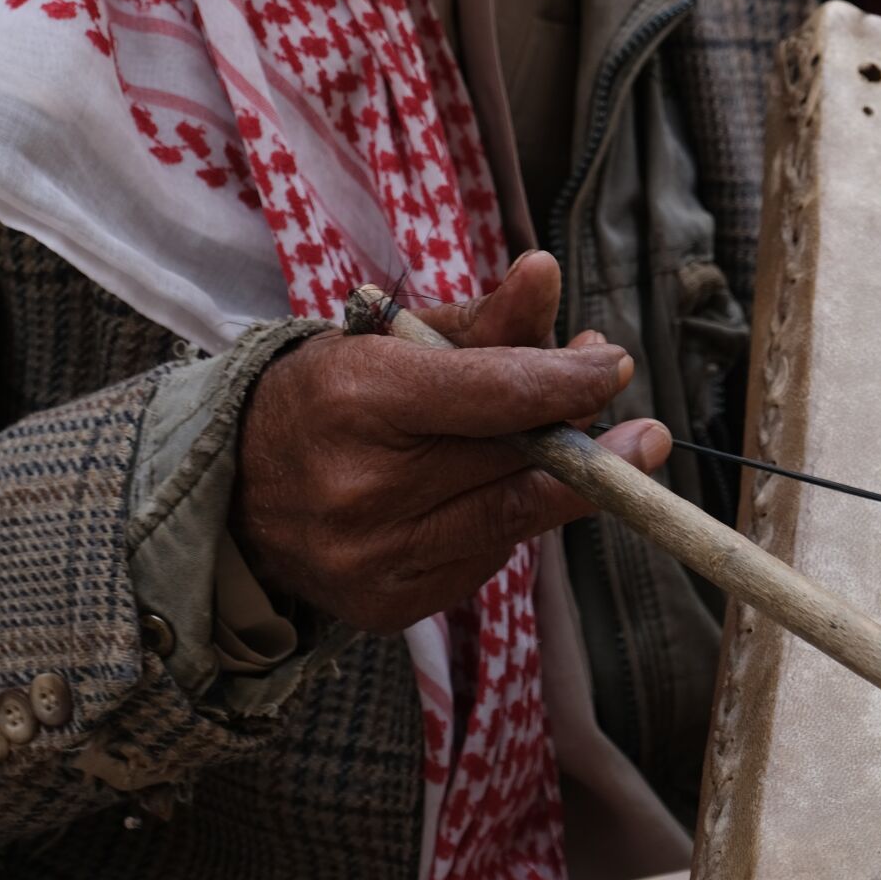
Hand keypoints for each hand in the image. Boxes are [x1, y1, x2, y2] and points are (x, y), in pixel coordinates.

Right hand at [231, 250, 670, 633]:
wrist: (235, 494)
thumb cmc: (327, 397)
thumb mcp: (389, 339)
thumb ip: (479, 319)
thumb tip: (548, 274)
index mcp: (357, 400)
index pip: (490, 395)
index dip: (564, 382)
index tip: (614, 365)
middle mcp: (363, 488)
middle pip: (511, 463)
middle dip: (583, 438)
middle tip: (644, 431)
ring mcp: (375, 557)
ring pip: (511, 518)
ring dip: (570, 486)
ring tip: (604, 454)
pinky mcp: (389, 605)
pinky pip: (484, 558)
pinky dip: (508, 521)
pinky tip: (504, 492)